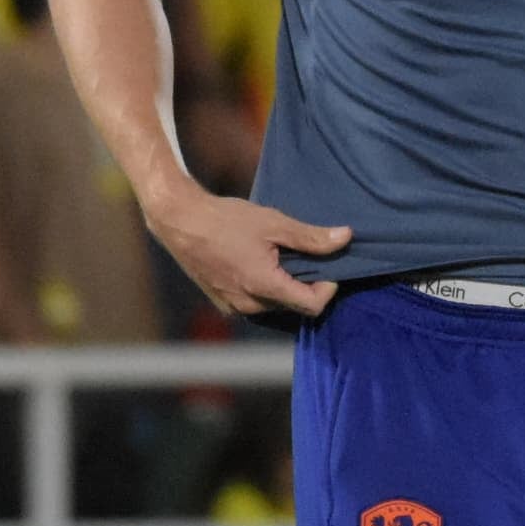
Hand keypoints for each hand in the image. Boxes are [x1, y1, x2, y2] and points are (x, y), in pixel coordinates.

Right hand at [147, 188, 352, 316]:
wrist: (178, 220)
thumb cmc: (225, 219)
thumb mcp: (273, 223)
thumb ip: (311, 237)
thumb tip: (346, 238)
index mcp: (264, 287)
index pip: (312, 306)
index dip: (328, 289)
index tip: (329, 268)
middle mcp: (248, 304)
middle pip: (294, 306)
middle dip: (307, 286)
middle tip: (308, 258)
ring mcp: (233, 306)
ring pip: (275, 305)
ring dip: (286, 287)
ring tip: (283, 258)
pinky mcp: (222, 302)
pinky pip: (256, 303)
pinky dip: (266, 288)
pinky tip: (263, 263)